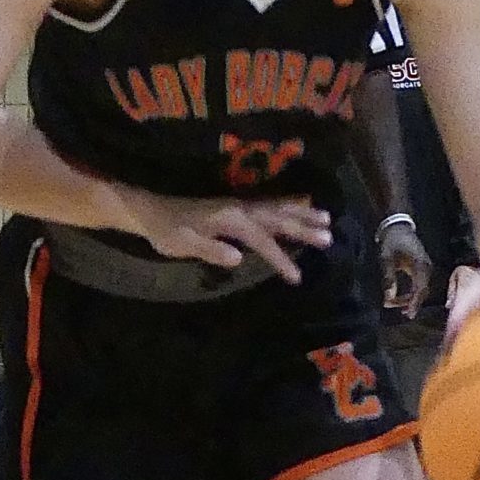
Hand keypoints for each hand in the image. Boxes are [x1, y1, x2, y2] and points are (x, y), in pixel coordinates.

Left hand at [112, 189, 331, 284]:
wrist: (150, 208)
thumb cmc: (166, 230)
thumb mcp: (183, 244)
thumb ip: (210, 250)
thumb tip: (239, 258)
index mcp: (229, 219)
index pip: (261, 240)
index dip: (280, 258)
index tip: (297, 277)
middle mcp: (238, 207)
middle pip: (277, 217)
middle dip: (303, 227)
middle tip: (329, 237)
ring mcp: (239, 203)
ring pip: (277, 207)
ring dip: (302, 212)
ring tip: (326, 217)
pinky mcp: (236, 204)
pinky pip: (269, 203)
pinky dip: (288, 203)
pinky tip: (300, 204)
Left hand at [379, 218, 429, 318]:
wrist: (398, 226)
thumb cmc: (392, 241)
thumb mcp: (386, 259)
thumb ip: (389, 279)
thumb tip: (389, 298)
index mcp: (420, 265)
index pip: (420, 289)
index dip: (414, 303)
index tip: (407, 314)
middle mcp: (427, 267)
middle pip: (423, 291)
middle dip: (410, 303)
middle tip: (398, 312)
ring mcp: (427, 267)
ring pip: (422, 289)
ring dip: (411, 299)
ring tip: (397, 306)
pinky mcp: (423, 268)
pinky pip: (421, 284)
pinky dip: (413, 293)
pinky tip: (403, 300)